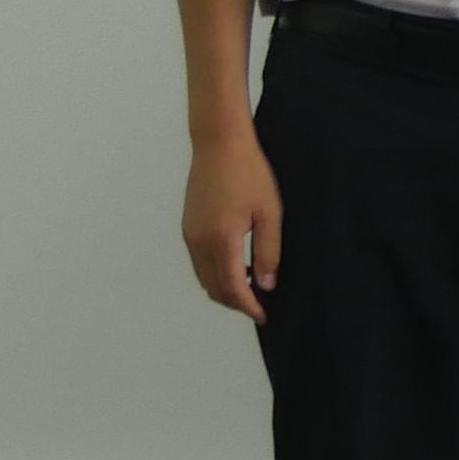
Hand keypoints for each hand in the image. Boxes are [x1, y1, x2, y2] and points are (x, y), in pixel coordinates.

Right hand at [182, 125, 280, 322]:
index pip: (232, 288)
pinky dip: (215, 273)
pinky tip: (236, 266)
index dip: (248, 306)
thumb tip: (267, 284)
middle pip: (213, 288)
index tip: (264, 315)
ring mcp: (190, 235)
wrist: (219, 144)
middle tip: (259, 305)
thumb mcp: (270, 212)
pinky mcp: (188, 227)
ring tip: (251, 288)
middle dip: (235, 302)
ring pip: (204, 277)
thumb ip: (268, 251)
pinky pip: (199, 262)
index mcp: (221, 240)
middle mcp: (199, 243)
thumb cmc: (249, 173)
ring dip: (224, 289)